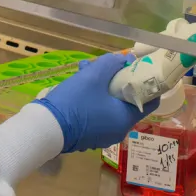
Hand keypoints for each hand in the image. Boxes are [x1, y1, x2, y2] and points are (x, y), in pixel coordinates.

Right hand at [33, 52, 157, 152]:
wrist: (44, 129)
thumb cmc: (75, 102)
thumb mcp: (94, 76)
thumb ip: (112, 64)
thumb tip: (124, 59)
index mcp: (126, 118)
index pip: (150, 101)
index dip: (146, 82)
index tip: (137, 68)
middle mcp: (118, 130)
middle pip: (126, 100)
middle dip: (116, 79)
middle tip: (105, 65)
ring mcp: (102, 135)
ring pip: (109, 105)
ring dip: (101, 86)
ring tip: (84, 69)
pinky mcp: (88, 136)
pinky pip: (97, 113)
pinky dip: (93, 98)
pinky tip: (78, 84)